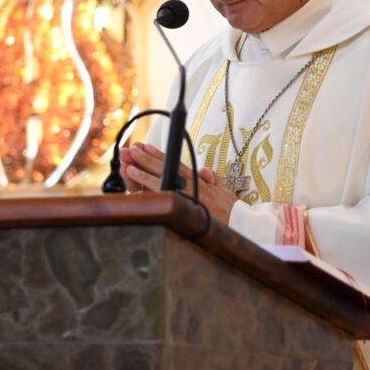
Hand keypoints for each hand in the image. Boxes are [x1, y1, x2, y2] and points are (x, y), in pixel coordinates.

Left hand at [119, 142, 237, 224]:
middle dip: (147, 158)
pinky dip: (148, 187)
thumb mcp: (225, 190)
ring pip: (160, 179)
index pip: (174, 163)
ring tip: (129, 164)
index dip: (159, 154)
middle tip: (132, 149)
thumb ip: (214, 179)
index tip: (146, 146)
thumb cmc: (232, 209)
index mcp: (197, 179)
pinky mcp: (182, 205)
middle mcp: (189, 184)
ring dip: (143, 171)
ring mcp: (184, 195)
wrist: (240, 222)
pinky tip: (136, 184)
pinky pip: (161, 195)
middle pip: (164, 168)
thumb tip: (205, 171)